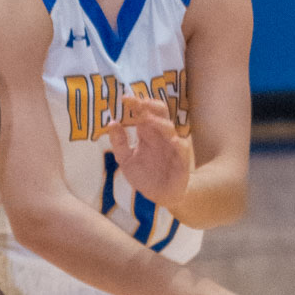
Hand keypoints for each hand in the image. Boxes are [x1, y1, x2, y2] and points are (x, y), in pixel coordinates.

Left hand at [106, 96, 192, 213]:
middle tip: (140, 103)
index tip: (124, 99)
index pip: (143, 112)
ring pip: (169, 128)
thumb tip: (111, 122)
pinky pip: (182, 148)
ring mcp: (172, 145)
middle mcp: (161, 135)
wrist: (161, 195)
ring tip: (148, 119)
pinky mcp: (182, 159)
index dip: (136, 104)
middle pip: (160, 113)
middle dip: (151, 106)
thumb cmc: (145, 175)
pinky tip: (172, 140)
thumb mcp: (126, 160)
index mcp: (148, 132)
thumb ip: (119, 142)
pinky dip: (178, 143)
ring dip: (159, 123)